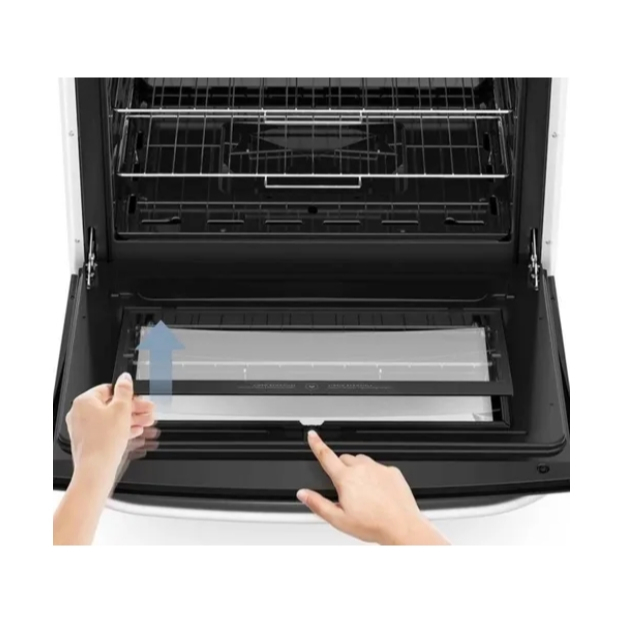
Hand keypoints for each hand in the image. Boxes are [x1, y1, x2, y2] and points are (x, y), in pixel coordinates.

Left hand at [65, 373, 154, 476]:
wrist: (96, 470)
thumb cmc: (104, 441)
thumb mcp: (121, 409)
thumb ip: (125, 391)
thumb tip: (124, 378)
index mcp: (84, 401)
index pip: (108, 389)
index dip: (128, 394)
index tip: (140, 397)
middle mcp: (80, 414)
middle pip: (111, 405)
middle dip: (133, 408)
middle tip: (147, 410)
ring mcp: (83, 429)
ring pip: (111, 419)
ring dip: (131, 419)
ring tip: (147, 421)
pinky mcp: (88, 441)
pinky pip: (107, 431)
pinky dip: (121, 430)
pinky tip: (135, 431)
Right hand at [298, 431, 449, 545]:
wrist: (402, 527)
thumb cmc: (372, 525)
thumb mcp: (338, 520)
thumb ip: (317, 504)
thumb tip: (303, 494)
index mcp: (346, 478)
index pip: (326, 456)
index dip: (317, 444)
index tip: (312, 435)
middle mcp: (362, 468)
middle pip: (344, 459)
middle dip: (341, 469)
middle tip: (346, 490)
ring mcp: (378, 468)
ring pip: (362, 461)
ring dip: (358, 470)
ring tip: (363, 493)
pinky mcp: (392, 471)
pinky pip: (379, 468)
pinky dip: (375, 476)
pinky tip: (378, 493)